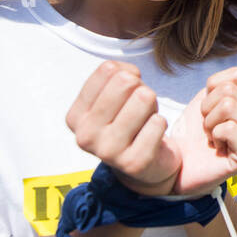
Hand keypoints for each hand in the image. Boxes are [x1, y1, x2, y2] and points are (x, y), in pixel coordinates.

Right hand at [66, 61, 178, 196]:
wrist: (146, 167)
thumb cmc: (129, 121)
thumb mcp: (113, 95)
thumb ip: (116, 74)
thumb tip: (129, 75)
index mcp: (75, 117)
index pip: (108, 70)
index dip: (128, 74)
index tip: (127, 93)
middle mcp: (86, 136)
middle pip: (126, 82)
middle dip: (141, 89)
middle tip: (140, 109)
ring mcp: (108, 152)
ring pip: (144, 98)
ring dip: (152, 106)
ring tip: (145, 122)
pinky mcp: (134, 163)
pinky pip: (158, 122)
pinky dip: (161, 124)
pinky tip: (153, 136)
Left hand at [168, 67, 236, 196]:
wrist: (179, 163)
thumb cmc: (192, 132)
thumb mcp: (205, 99)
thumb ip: (222, 84)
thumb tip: (233, 77)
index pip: (236, 76)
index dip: (211, 90)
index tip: (208, 110)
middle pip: (229, 91)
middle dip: (207, 108)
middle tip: (208, 128)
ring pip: (229, 106)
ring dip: (209, 123)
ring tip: (212, 139)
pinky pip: (229, 128)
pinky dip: (215, 135)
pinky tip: (218, 149)